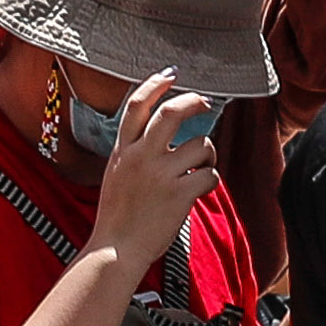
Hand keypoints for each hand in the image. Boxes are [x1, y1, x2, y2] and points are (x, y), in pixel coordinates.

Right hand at [90, 69, 224, 262]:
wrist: (116, 249)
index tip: (170, 75)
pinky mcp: (179, 195)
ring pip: (200, 145)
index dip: (155, 84)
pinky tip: (200, 189)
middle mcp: (140, 157)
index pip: (136, 106)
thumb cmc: (117, 217)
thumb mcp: (115, 175)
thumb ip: (132, 153)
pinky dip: (210, 180)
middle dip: (194, 102)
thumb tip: (158, 136)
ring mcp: (160, 175)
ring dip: (208, 153)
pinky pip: (209, 175)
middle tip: (205, 103)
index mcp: (122, 151)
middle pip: (171, 113)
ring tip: (202, 166)